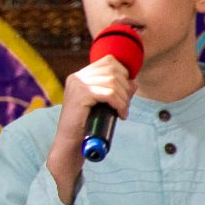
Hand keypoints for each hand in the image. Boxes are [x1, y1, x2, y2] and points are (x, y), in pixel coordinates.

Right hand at [44, 55, 136, 200]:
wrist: (70, 143)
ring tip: (123, 111)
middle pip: (113, 70)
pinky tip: (121, 114)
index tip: (126, 91)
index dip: (124, 73)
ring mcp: (78, 85)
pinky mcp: (81, 95)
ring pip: (113, 82)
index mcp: (80, 76)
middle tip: (125, 104)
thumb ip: (115, 90)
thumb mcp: (102, 104)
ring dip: (124, 98)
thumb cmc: (86, 125)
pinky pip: (110, 94)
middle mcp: (77, 77)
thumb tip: (134, 81)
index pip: (109, 61)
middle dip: (126, 87)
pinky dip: (120, 104)